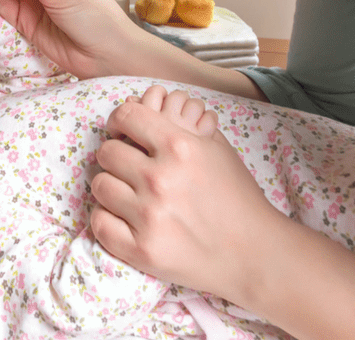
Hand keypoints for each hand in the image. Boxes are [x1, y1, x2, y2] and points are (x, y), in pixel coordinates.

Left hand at [90, 95, 284, 300]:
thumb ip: (179, 124)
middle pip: (107, 152)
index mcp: (179, 146)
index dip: (119, 120)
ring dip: (111, 187)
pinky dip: (107, 219)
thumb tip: (138, 104)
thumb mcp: (216, 148)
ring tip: (127, 194)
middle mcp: (160, 178)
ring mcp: (149, 216)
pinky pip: (99, 223)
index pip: (126, 116)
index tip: (119, 130)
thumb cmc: (237, 196)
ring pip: (100, 186)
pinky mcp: (142, 250)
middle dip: (116, 156)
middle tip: (127, 167)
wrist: (255, 251)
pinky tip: (122, 217)